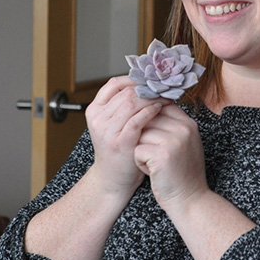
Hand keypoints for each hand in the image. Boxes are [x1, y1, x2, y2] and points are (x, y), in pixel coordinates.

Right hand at [85, 76, 169, 195]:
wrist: (114, 179)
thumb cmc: (120, 147)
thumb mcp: (115, 122)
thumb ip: (124, 104)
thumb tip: (148, 82)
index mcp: (95, 110)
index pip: (114, 84)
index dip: (135, 80)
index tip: (151, 81)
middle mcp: (98, 118)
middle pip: (126, 92)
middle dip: (147, 88)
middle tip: (163, 88)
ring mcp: (108, 130)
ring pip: (132, 102)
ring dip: (152, 98)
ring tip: (165, 98)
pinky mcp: (121, 142)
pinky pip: (138, 119)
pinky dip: (151, 111)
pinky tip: (160, 109)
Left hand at [134, 104, 208, 210]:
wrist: (190, 200)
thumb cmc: (183, 173)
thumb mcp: (185, 143)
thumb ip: (172, 125)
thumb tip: (149, 108)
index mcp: (189, 123)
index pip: (161, 106)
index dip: (150, 118)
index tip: (151, 135)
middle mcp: (183, 128)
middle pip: (148, 118)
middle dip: (145, 136)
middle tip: (155, 154)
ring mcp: (174, 140)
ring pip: (141, 133)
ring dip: (141, 149)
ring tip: (154, 163)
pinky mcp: (162, 155)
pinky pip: (137, 150)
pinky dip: (140, 162)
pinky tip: (152, 171)